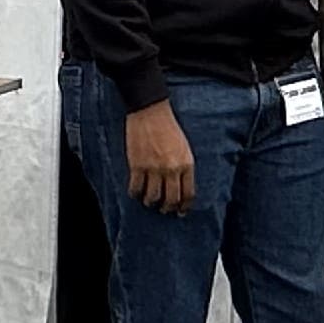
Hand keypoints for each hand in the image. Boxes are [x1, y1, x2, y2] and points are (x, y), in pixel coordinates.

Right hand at [124, 99, 195, 214]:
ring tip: (148, 201)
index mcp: (186, 164)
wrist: (150, 111)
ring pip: (152, 197)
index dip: (184, 206)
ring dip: (150, 202)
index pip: (188, 193)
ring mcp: (154, 168)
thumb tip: (180, 185)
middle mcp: (171, 169)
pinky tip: (136, 192)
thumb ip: (183, 166)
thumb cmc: (168, 127)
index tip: (181, 212)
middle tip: (164, 210)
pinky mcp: (137, 165)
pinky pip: (136, 188)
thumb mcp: (184, 147)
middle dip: (167, 208)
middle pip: (171, 199)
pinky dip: (135, 194)